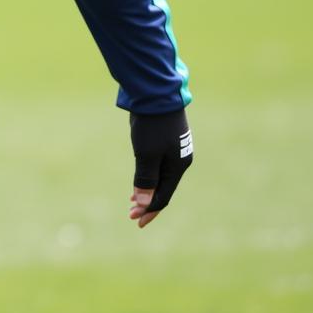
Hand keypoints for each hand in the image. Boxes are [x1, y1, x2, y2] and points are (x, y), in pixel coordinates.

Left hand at [128, 108, 192, 227]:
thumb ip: (146, 179)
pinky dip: (151, 175)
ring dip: (149, 189)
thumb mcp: (146, 154)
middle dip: (149, 202)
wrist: (156, 93)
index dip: (149, 210)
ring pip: (162, 176)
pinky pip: (160, 164)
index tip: (134, 219)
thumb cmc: (152, 125)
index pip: (164, 196)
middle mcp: (180, 160)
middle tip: (133, 214)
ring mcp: (175, 149)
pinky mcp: (168, 139)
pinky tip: (143, 175)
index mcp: (178, 167)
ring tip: (135, 199)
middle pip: (165, 188)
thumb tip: (144, 204)